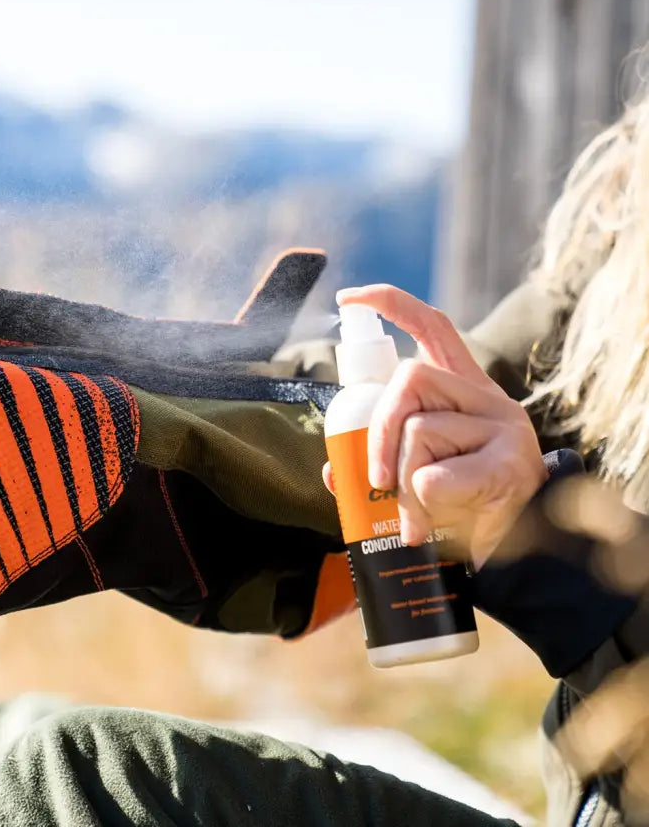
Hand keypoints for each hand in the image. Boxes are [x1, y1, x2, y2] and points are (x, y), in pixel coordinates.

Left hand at [323, 284, 546, 568]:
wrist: (524, 558)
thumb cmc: (464, 510)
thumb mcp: (420, 473)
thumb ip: (380, 459)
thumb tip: (332, 471)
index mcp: (465, 390)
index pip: (432, 327)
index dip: (389, 304)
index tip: (348, 298)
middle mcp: (487, 399)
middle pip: (409, 378)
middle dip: (377, 430)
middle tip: (375, 480)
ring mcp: (504, 429)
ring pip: (419, 431)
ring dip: (403, 481)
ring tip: (421, 515)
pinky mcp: (511, 465)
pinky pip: (436, 476)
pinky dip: (425, 502)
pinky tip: (449, 517)